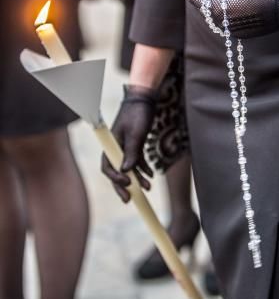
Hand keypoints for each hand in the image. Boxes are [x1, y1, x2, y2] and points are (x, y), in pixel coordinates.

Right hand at [101, 85, 156, 202]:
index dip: (116, 178)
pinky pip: (136, 161)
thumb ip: (131, 152)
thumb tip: (126, 172)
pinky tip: (151, 176)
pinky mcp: (134, 144)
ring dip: (137, 179)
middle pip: (116, 171)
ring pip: (128, 168)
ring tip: (148, 188)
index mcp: (111, 144)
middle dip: (123, 186)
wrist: (145, 99)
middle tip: (129, 200)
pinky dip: (143, 169)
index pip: (108, 166)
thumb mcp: (136, 133)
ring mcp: (125, 146)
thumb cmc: (138, 114)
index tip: (128, 184)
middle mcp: (116, 147)